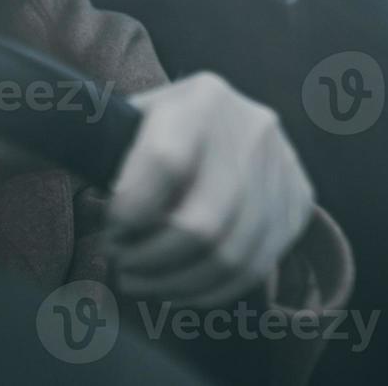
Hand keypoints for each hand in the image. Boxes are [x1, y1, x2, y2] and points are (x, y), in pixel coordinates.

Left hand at [103, 72, 313, 306]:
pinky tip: (175, 290)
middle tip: (120, 261)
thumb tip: (87, 195)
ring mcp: (283, 168)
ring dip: (175, 282)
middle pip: (202, 223)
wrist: (229, 120)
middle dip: (150, 257)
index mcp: (204, 97)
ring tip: (139, 281)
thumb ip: (112, 151)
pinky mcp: (299, 202)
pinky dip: (208, 291)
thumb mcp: (136, 117)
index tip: (110, 225)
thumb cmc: (160, 127)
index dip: (132, 206)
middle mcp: (252, 128)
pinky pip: (256, 267)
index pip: (167, 161)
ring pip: (230, 256)